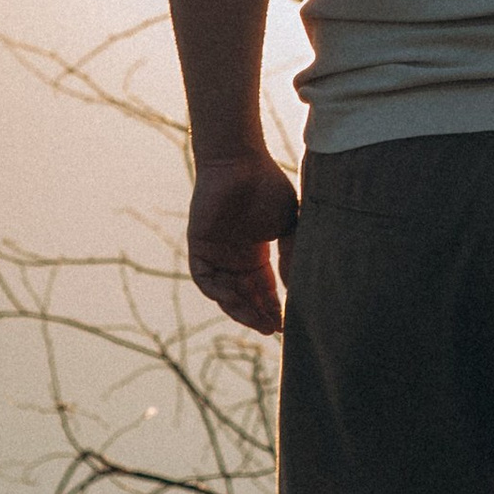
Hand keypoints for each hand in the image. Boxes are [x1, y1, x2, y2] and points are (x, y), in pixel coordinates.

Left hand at [187, 146, 297, 333]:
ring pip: (226, 293)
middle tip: (274, 330)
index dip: (274, 307)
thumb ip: (290, 255)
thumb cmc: (268, 187)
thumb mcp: (288, 226)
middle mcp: (235, 258)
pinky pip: (206, 279)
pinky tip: (237, 301)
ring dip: (241, 309)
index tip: (287, 324)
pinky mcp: (199, 248)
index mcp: (256, 253)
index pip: (264, 289)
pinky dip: (220, 292)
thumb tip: (294, 288)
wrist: (241, 163)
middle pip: (246, 296)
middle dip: (259, 314)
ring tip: (259, 322)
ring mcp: (216, 254)